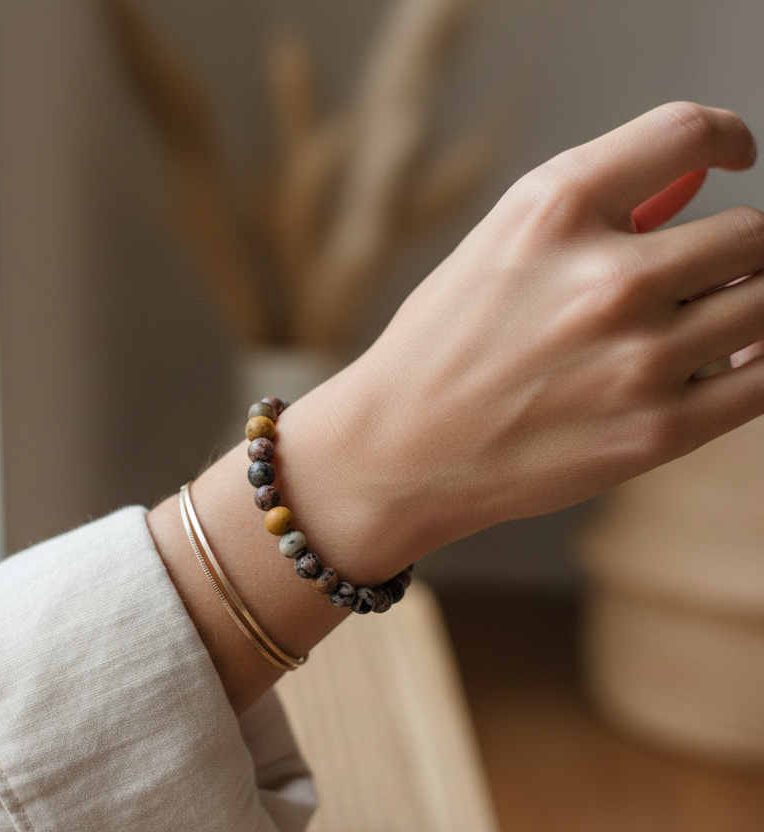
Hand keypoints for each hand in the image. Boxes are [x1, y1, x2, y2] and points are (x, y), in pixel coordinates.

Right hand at [150, 103, 763, 711]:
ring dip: (746, 305)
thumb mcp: (496, 247)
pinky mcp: (656, 432)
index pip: (687, 133)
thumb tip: (694, 188)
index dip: (728, 137)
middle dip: (736, 247)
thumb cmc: (441, 344)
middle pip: (751, 231)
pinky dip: (753, 363)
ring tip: (703, 321)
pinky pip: (762, 379)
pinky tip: (717, 362)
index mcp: (552, 211)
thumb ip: (593, 210)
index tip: (734, 157)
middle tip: (706, 270)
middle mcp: (604, 277)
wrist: (400, 448)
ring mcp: (637, 359)